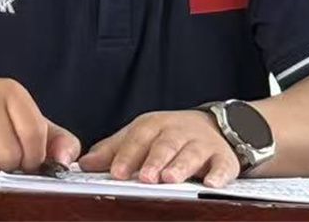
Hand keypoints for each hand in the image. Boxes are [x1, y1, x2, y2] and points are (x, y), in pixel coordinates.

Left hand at [80, 109, 240, 185]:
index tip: (115, 173)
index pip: (137, 139)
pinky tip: (210, 184)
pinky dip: (218, 174)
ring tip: (169, 179)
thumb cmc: (169, 136)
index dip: (126, 156)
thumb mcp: (140, 136)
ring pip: (191, 154)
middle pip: (164, 145)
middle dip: (153, 161)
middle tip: (144, 177)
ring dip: (180, 166)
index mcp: (153, 126)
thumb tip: (84, 164)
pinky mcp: (223, 158)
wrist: (215, 127)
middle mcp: (177, 132)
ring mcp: (202, 144)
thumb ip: (113, 150)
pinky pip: (223, 166)